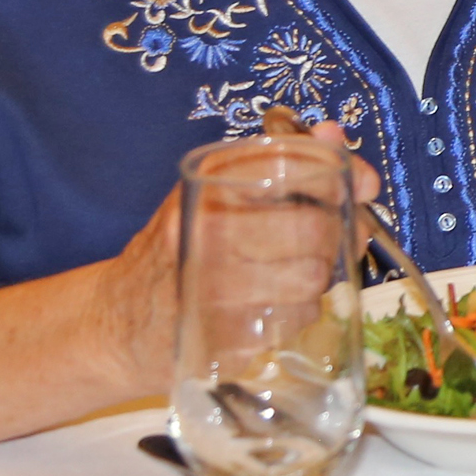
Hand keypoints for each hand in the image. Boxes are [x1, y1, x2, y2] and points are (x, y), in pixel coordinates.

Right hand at [90, 118, 382, 395]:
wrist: (113, 324)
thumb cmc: (174, 250)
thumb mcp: (212, 192)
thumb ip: (277, 161)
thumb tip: (333, 136)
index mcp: (207, 189)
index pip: (297, 173)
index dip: (341, 180)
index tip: (361, 186)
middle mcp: (206, 234)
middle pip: (312, 232)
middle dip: (332, 238)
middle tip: (324, 243)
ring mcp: (210, 290)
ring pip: (309, 282)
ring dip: (315, 282)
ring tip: (292, 277)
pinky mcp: (220, 340)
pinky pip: (289, 323)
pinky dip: (293, 317)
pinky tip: (271, 308)